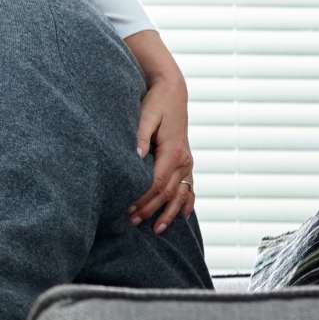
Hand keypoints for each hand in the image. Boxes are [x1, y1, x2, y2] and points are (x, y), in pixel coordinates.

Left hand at [129, 60, 194, 234]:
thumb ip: (140, 136)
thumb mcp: (146, 115)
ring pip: (181, 194)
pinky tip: (181, 215)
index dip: (143, 198)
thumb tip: (135, 156)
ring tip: (155, 229)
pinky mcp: (186, 160)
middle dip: (150, 209)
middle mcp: (184, 159)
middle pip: (167, 192)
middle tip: (131, 221)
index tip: (128, 208)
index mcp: (173, 150)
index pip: (157, 182)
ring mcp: (187, 161)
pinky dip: (186, 202)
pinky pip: (190, 186)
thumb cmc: (156, 102)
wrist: (172, 91)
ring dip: (168, 212)